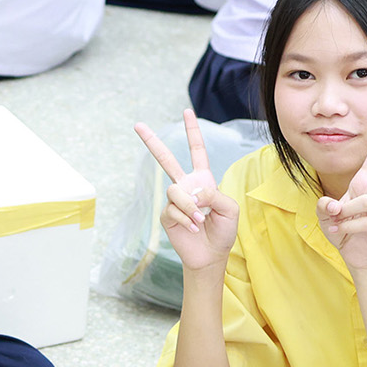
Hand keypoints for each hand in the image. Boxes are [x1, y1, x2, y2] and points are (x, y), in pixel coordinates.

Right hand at [135, 108, 239, 272]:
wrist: (210, 254)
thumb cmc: (223, 230)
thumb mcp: (229, 209)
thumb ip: (215, 194)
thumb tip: (194, 190)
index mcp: (202, 179)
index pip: (197, 151)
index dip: (192, 131)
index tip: (187, 111)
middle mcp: (185, 186)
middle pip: (166, 159)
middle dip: (152, 142)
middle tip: (137, 125)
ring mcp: (174, 200)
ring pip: (175, 191)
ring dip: (191, 207)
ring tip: (200, 220)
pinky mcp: (166, 215)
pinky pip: (173, 209)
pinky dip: (186, 219)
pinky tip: (193, 228)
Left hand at [315, 111, 366, 270]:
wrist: (352, 253)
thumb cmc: (341, 227)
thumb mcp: (326, 214)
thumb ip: (325, 206)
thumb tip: (333, 203)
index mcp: (365, 181)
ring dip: (347, 210)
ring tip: (335, 219)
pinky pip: (365, 221)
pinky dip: (347, 226)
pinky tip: (339, 230)